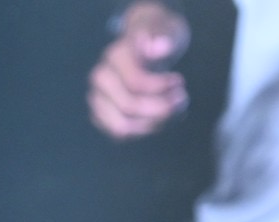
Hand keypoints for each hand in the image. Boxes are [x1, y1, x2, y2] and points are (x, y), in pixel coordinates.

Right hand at [89, 2, 189, 138]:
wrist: (141, 44)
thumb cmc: (157, 37)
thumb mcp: (167, 30)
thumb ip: (165, 38)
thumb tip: (159, 47)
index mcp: (115, 55)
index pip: (135, 83)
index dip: (160, 87)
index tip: (180, 81)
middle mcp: (101, 78)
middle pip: (128, 107)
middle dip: (159, 109)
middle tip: (181, 99)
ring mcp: (97, 98)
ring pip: (121, 127)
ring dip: (152, 123)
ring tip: (172, 111)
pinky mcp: (99, 115)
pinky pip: (119, 134)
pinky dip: (142, 129)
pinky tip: (160, 118)